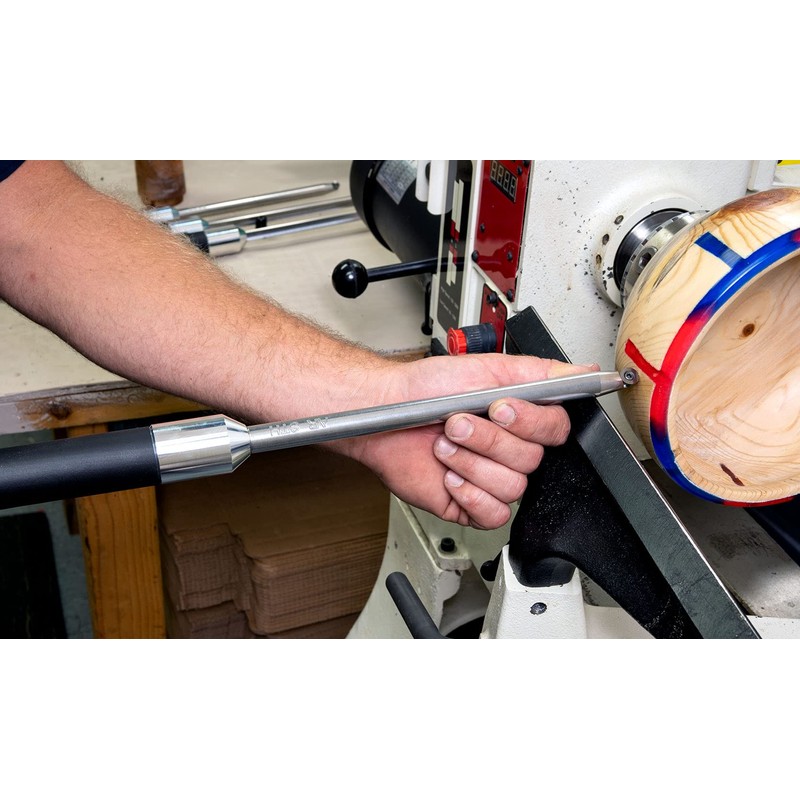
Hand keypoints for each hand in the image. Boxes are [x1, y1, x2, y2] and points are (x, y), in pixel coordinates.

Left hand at [349, 353, 596, 529]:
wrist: (386, 414)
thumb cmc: (425, 390)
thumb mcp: (487, 368)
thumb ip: (540, 372)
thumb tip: (583, 371)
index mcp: (519, 418)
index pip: (556, 429)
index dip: (529, 422)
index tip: (500, 407)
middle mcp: (509, 449)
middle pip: (532, 459)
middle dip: (488, 439)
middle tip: (457, 422)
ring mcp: (490, 477)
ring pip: (513, 487)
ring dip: (472, 463)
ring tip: (445, 445)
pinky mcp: (470, 504)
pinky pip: (494, 514)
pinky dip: (469, 494)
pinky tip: (449, 476)